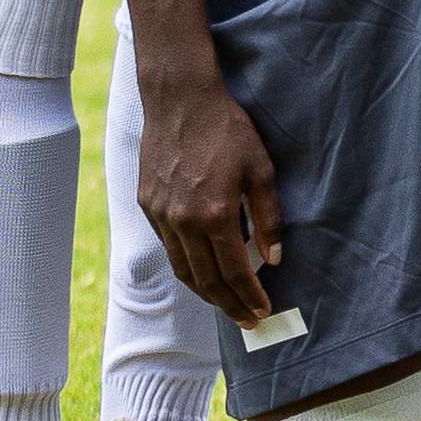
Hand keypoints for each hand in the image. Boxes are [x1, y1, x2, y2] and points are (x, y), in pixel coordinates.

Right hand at [135, 64, 289, 324]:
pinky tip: (202, 270)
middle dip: (228, 304)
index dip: (249, 296)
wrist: (180, 99)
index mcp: (214, 214)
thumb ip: (268, 217)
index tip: (262, 312)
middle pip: (205, 280)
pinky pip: (168, 248)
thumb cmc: (228, 129)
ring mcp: (160, 215)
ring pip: (182, 269)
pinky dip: (186, 266)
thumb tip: (273, 259)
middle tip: (247, 320)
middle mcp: (182, 221)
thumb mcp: (261, 169)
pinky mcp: (147, 205)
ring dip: (204, 293)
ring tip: (225, 304)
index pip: (233, 272)